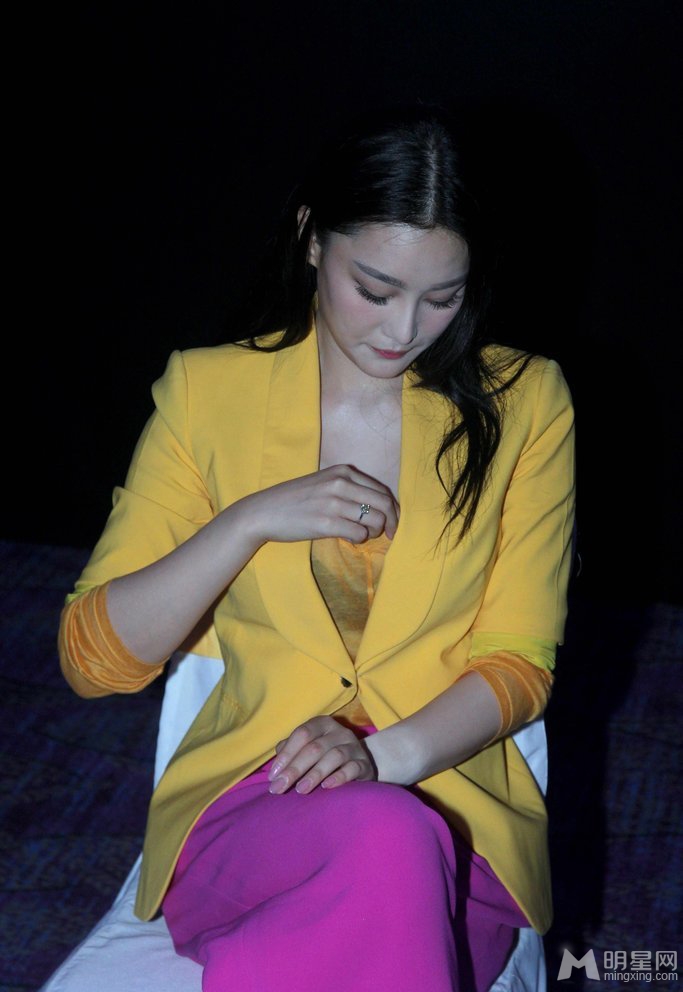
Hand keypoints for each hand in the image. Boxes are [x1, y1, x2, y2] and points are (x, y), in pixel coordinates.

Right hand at [239, 464, 399, 545]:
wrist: (263, 512)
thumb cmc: (294, 500)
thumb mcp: (323, 483)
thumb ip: (348, 488)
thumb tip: (379, 507)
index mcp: (343, 472)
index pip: (382, 490)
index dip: (393, 509)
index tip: (392, 522)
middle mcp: (341, 483)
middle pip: (385, 504)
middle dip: (392, 523)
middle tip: (389, 535)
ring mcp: (334, 503)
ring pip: (376, 521)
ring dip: (373, 532)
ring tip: (360, 534)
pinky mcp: (326, 523)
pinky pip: (359, 534)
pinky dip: (359, 539)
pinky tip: (347, 537)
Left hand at [268, 716, 376, 794]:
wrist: (358, 765)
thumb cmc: (325, 757)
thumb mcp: (307, 749)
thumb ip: (290, 751)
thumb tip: (275, 767)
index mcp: (322, 724)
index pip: (302, 734)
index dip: (286, 754)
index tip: (273, 776)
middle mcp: (339, 732)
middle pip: (315, 747)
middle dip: (294, 768)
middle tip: (279, 788)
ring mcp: (354, 747)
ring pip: (334, 756)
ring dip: (315, 774)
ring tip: (300, 790)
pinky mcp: (364, 764)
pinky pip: (353, 768)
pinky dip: (339, 777)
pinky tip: (326, 786)